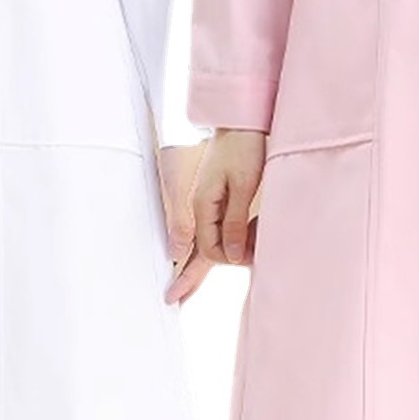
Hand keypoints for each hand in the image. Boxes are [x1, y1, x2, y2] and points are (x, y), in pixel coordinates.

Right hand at [166, 128, 266, 303]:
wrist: (242, 120)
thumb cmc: (243, 147)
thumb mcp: (243, 185)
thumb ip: (235, 222)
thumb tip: (231, 256)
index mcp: (204, 205)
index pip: (209, 250)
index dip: (227, 260)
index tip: (242, 263)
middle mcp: (202, 206)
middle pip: (197, 248)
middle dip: (188, 275)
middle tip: (175, 299)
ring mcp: (207, 201)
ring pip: (208, 239)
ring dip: (220, 254)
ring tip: (220, 267)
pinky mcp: (216, 196)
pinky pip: (215, 227)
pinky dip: (223, 240)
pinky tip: (229, 247)